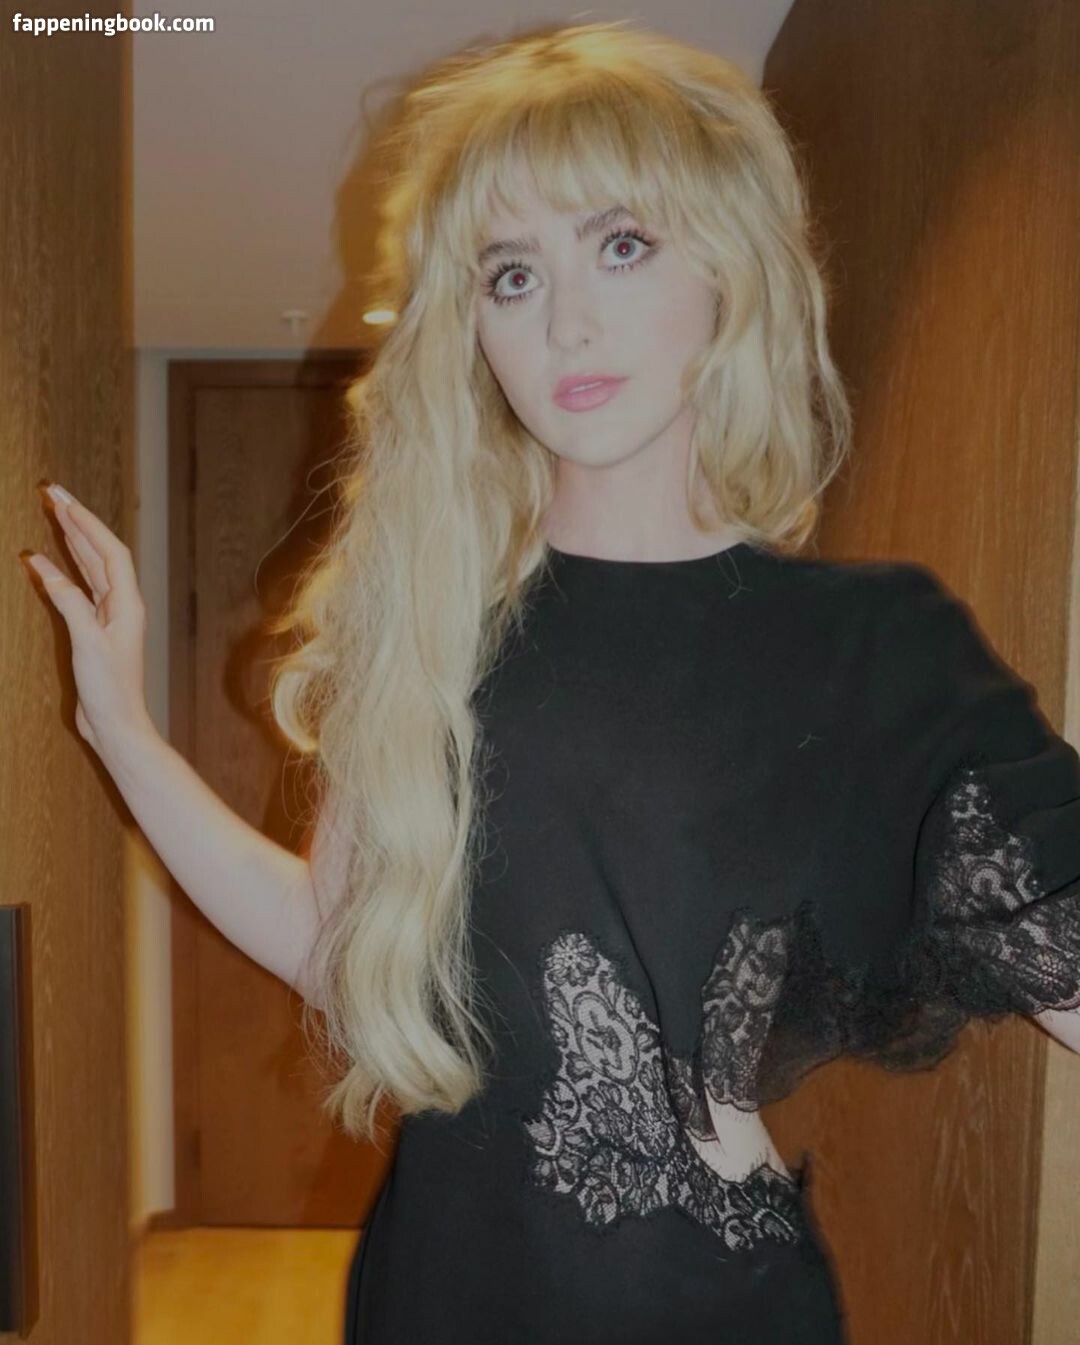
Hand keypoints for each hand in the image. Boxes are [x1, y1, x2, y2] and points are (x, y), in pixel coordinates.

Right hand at [23, 484, 154, 758]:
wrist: (117, 725)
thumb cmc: (110, 689)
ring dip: (74, 540)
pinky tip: (51, 560)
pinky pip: (82, 588)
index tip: (62, 499)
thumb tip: (44, 566)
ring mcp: (111, 616)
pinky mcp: (97, 629)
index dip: (87, 522)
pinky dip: (67, 570)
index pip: (109, 550)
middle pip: (101, 552)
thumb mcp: (87, 641)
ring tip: (55, 514)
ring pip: (92, 567)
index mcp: (128, 603)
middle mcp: (123, 604)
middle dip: (78, 521)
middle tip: (52, 493)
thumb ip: (69, 601)